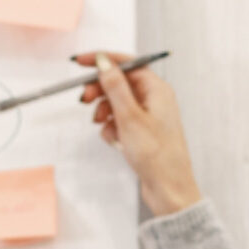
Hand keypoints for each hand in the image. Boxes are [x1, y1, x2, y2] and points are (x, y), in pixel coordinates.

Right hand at [76, 51, 202, 216]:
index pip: (128, 63)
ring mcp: (149, 117)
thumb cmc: (157, 155)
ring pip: (117, 103)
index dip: (103, 60)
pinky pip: (120, 122)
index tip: (80, 62)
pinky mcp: (142, 132)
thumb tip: (104, 62)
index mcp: (158, 90)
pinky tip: (116, 141)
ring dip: (105, 112)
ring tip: (103, 125)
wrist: (168, 188)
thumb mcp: (129, 116)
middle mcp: (155, 100)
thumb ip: (115, 87)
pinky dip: (112, 128)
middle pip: (120, 83)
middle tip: (84, 100)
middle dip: (100, 90)